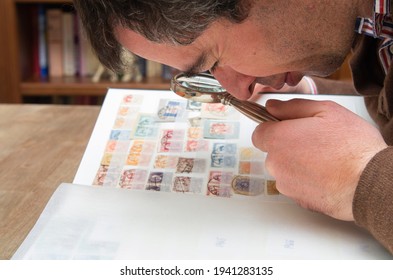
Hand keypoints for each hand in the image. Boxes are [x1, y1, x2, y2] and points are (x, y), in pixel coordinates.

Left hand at [252, 99, 387, 220]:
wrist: (368, 184)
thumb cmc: (352, 147)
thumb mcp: (326, 111)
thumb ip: (293, 107)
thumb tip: (272, 107)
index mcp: (278, 139)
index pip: (259, 132)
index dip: (274, 128)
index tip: (289, 127)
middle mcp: (276, 164)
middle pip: (273, 151)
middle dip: (288, 145)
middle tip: (315, 141)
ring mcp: (285, 184)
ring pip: (285, 169)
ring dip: (298, 163)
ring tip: (324, 159)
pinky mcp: (297, 200)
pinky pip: (296, 184)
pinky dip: (306, 179)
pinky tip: (326, 174)